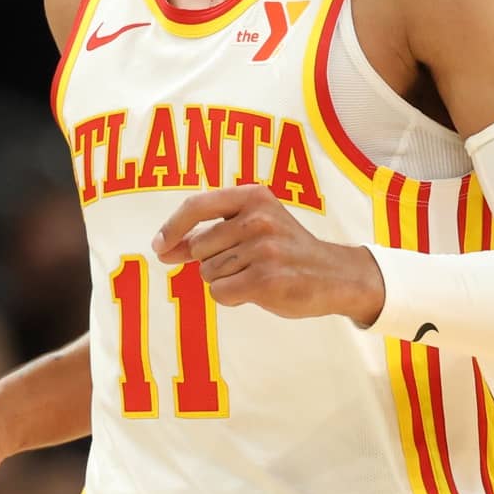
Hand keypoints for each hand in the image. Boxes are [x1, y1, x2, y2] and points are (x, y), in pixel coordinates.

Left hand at [154, 185, 382, 320]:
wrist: (335, 276)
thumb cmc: (286, 251)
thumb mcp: (253, 227)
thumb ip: (209, 233)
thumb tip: (162, 248)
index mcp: (253, 196)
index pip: (196, 206)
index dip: (171, 227)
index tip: (159, 247)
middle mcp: (258, 218)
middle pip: (199, 248)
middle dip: (213, 262)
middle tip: (248, 263)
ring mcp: (263, 248)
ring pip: (208, 273)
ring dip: (226, 281)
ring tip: (258, 275)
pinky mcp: (266, 279)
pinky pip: (220, 293)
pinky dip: (232, 297)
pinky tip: (258, 291)